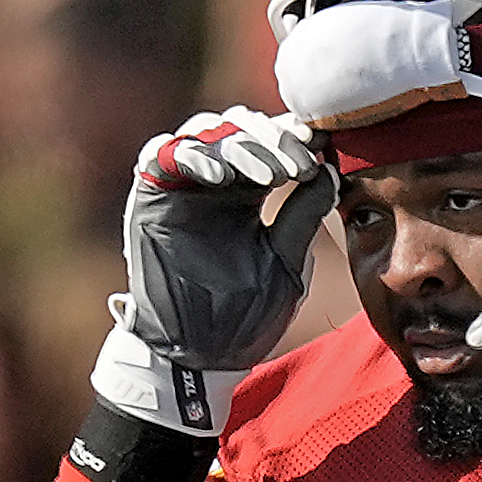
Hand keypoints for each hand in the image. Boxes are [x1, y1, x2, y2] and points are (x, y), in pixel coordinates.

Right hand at [93, 108, 338, 435]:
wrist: (198, 355)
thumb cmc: (245, 314)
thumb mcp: (285, 261)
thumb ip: (303, 214)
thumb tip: (331, 170)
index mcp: (250, 191)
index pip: (272, 143)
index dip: (295, 138)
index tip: (321, 148)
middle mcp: (216, 179)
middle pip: (242, 126)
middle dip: (273, 139)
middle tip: (297, 165)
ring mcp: (181, 183)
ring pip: (206, 130)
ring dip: (240, 144)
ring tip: (268, 175)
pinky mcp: (150, 194)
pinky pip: (162, 154)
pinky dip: (190, 155)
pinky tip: (218, 175)